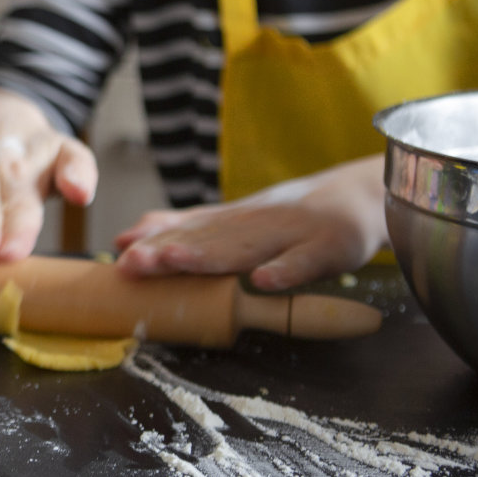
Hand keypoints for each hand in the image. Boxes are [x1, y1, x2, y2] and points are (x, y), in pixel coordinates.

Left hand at [112, 155, 387, 289]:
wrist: (360, 196)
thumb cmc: (288, 218)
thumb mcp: (232, 222)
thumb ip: (183, 229)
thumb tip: (124, 238)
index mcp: (232, 223)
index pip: (188, 233)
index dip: (153, 243)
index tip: (117, 254)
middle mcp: (255, 225)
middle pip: (208, 240)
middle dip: (168, 251)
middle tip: (133, 262)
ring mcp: (292, 234)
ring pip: (248, 247)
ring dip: (211, 255)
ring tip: (175, 260)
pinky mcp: (329, 247)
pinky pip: (306, 262)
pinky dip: (285, 271)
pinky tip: (262, 281)